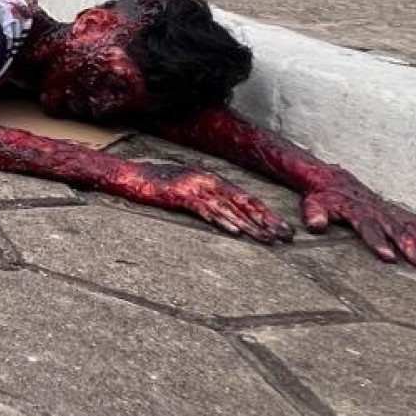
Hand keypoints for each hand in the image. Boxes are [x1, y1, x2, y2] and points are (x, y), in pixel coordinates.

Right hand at [121, 162, 290, 242]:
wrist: (129, 175)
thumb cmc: (155, 183)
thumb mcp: (186, 189)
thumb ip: (205, 198)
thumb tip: (225, 214)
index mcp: (212, 179)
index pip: (246, 198)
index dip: (267, 214)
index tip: (283, 228)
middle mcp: (208, 181)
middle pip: (244, 203)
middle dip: (267, 221)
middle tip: (286, 237)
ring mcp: (195, 187)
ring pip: (229, 209)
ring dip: (251, 226)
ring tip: (268, 240)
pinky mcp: (180, 195)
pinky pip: (206, 210)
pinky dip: (222, 221)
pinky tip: (235, 232)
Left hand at [301, 182, 415, 270]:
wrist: (334, 178)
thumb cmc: (323, 195)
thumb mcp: (313, 203)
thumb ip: (314, 214)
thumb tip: (315, 225)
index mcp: (358, 212)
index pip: (369, 229)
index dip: (378, 243)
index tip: (388, 258)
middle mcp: (379, 213)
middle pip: (399, 233)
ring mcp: (391, 214)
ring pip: (415, 231)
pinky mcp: (398, 214)